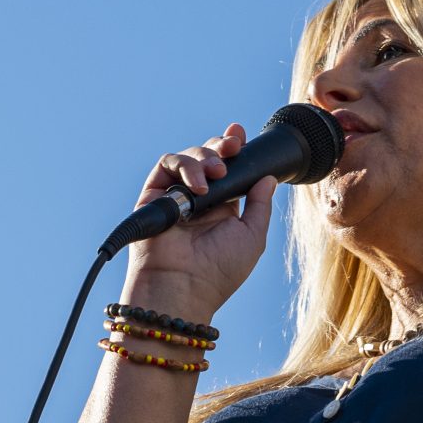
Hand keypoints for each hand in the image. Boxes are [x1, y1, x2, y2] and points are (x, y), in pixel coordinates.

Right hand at [122, 123, 278, 322]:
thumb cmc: (219, 271)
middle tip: (233, 147)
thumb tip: (268, 178)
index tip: (241, 136)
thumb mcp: (252, 236)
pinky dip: (184, 167)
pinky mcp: (153, 195)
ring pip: (187, 157)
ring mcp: (175, 195)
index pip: (227, 168)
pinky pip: (166, 165)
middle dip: (221, 146)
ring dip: (204, 157)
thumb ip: (260, 204)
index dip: (233, 148)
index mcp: (223, 207)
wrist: (184, 287)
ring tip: (216, 174)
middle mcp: (198, 199)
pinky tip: (199, 186)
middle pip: (208, 157)